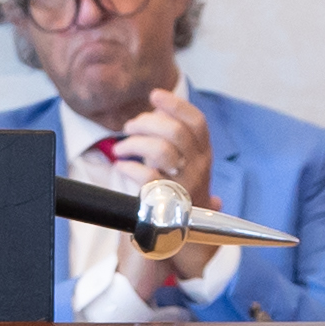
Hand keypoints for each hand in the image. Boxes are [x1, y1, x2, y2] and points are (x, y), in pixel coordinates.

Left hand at [106, 82, 213, 211]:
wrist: (184, 230)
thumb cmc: (178, 189)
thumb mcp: (184, 162)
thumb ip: (174, 137)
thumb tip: (158, 111)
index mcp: (204, 153)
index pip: (197, 122)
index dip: (176, 105)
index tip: (155, 95)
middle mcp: (198, 167)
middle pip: (176, 131)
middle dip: (147, 122)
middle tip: (129, 127)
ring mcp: (185, 184)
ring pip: (161, 150)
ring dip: (135, 143)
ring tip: (120, 148)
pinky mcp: (168, 200)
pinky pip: (147, 177)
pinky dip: (129, 167)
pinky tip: (121, 166)